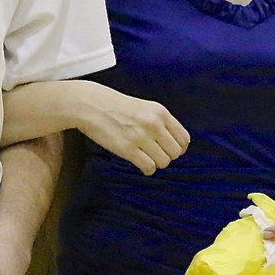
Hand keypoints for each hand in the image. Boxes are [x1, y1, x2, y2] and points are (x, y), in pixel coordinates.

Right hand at [75, 82, 189, 174]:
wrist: (91, 105)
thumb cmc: (116, 106)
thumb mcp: (144, 107)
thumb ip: (160, 122)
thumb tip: (176, 143)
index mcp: (160, 112)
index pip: (184, 138)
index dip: (178, 148)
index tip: (169, 150)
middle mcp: (154, 124)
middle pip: (175, 153)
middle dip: (166, 156)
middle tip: (154, 153)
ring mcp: (141, 137)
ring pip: (163, 162)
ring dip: (155, 163)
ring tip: (144, 156)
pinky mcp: (128, 149)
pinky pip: (149, 167)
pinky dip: (146, 169)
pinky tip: (139, 163)